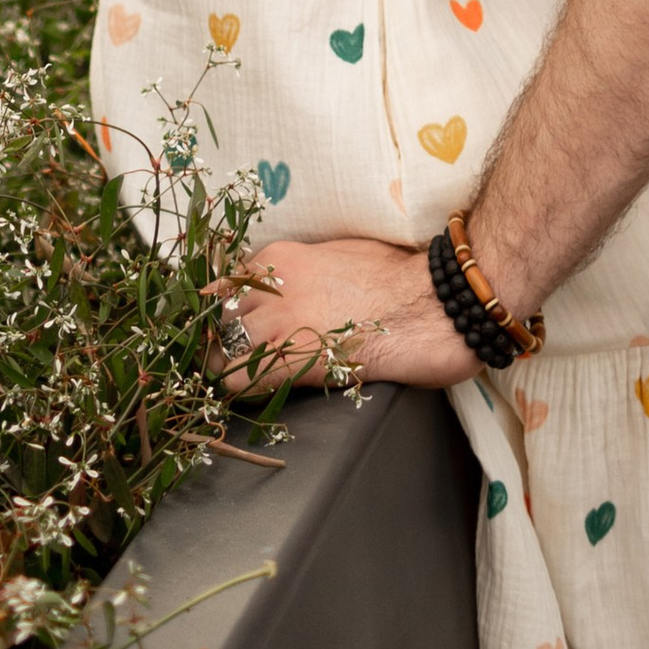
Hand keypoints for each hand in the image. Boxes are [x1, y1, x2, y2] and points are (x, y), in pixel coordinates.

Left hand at [233, 232, 476, 386]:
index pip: (226, 285)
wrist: (431, 303)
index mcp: (282, 257)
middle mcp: (272, 286)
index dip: (227, 311)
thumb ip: (308, 268)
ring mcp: (280, 323)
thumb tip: (298, 287)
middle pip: (217, 317)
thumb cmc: (399, 277)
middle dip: (219, 339)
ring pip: (220, 348)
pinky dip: (240, 390)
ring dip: (227, 365)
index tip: (232, 328)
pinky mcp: (292, 360)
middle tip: (232, 359)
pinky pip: (239, 380)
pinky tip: (255, 394)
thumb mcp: (343, 253)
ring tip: (243, 380)